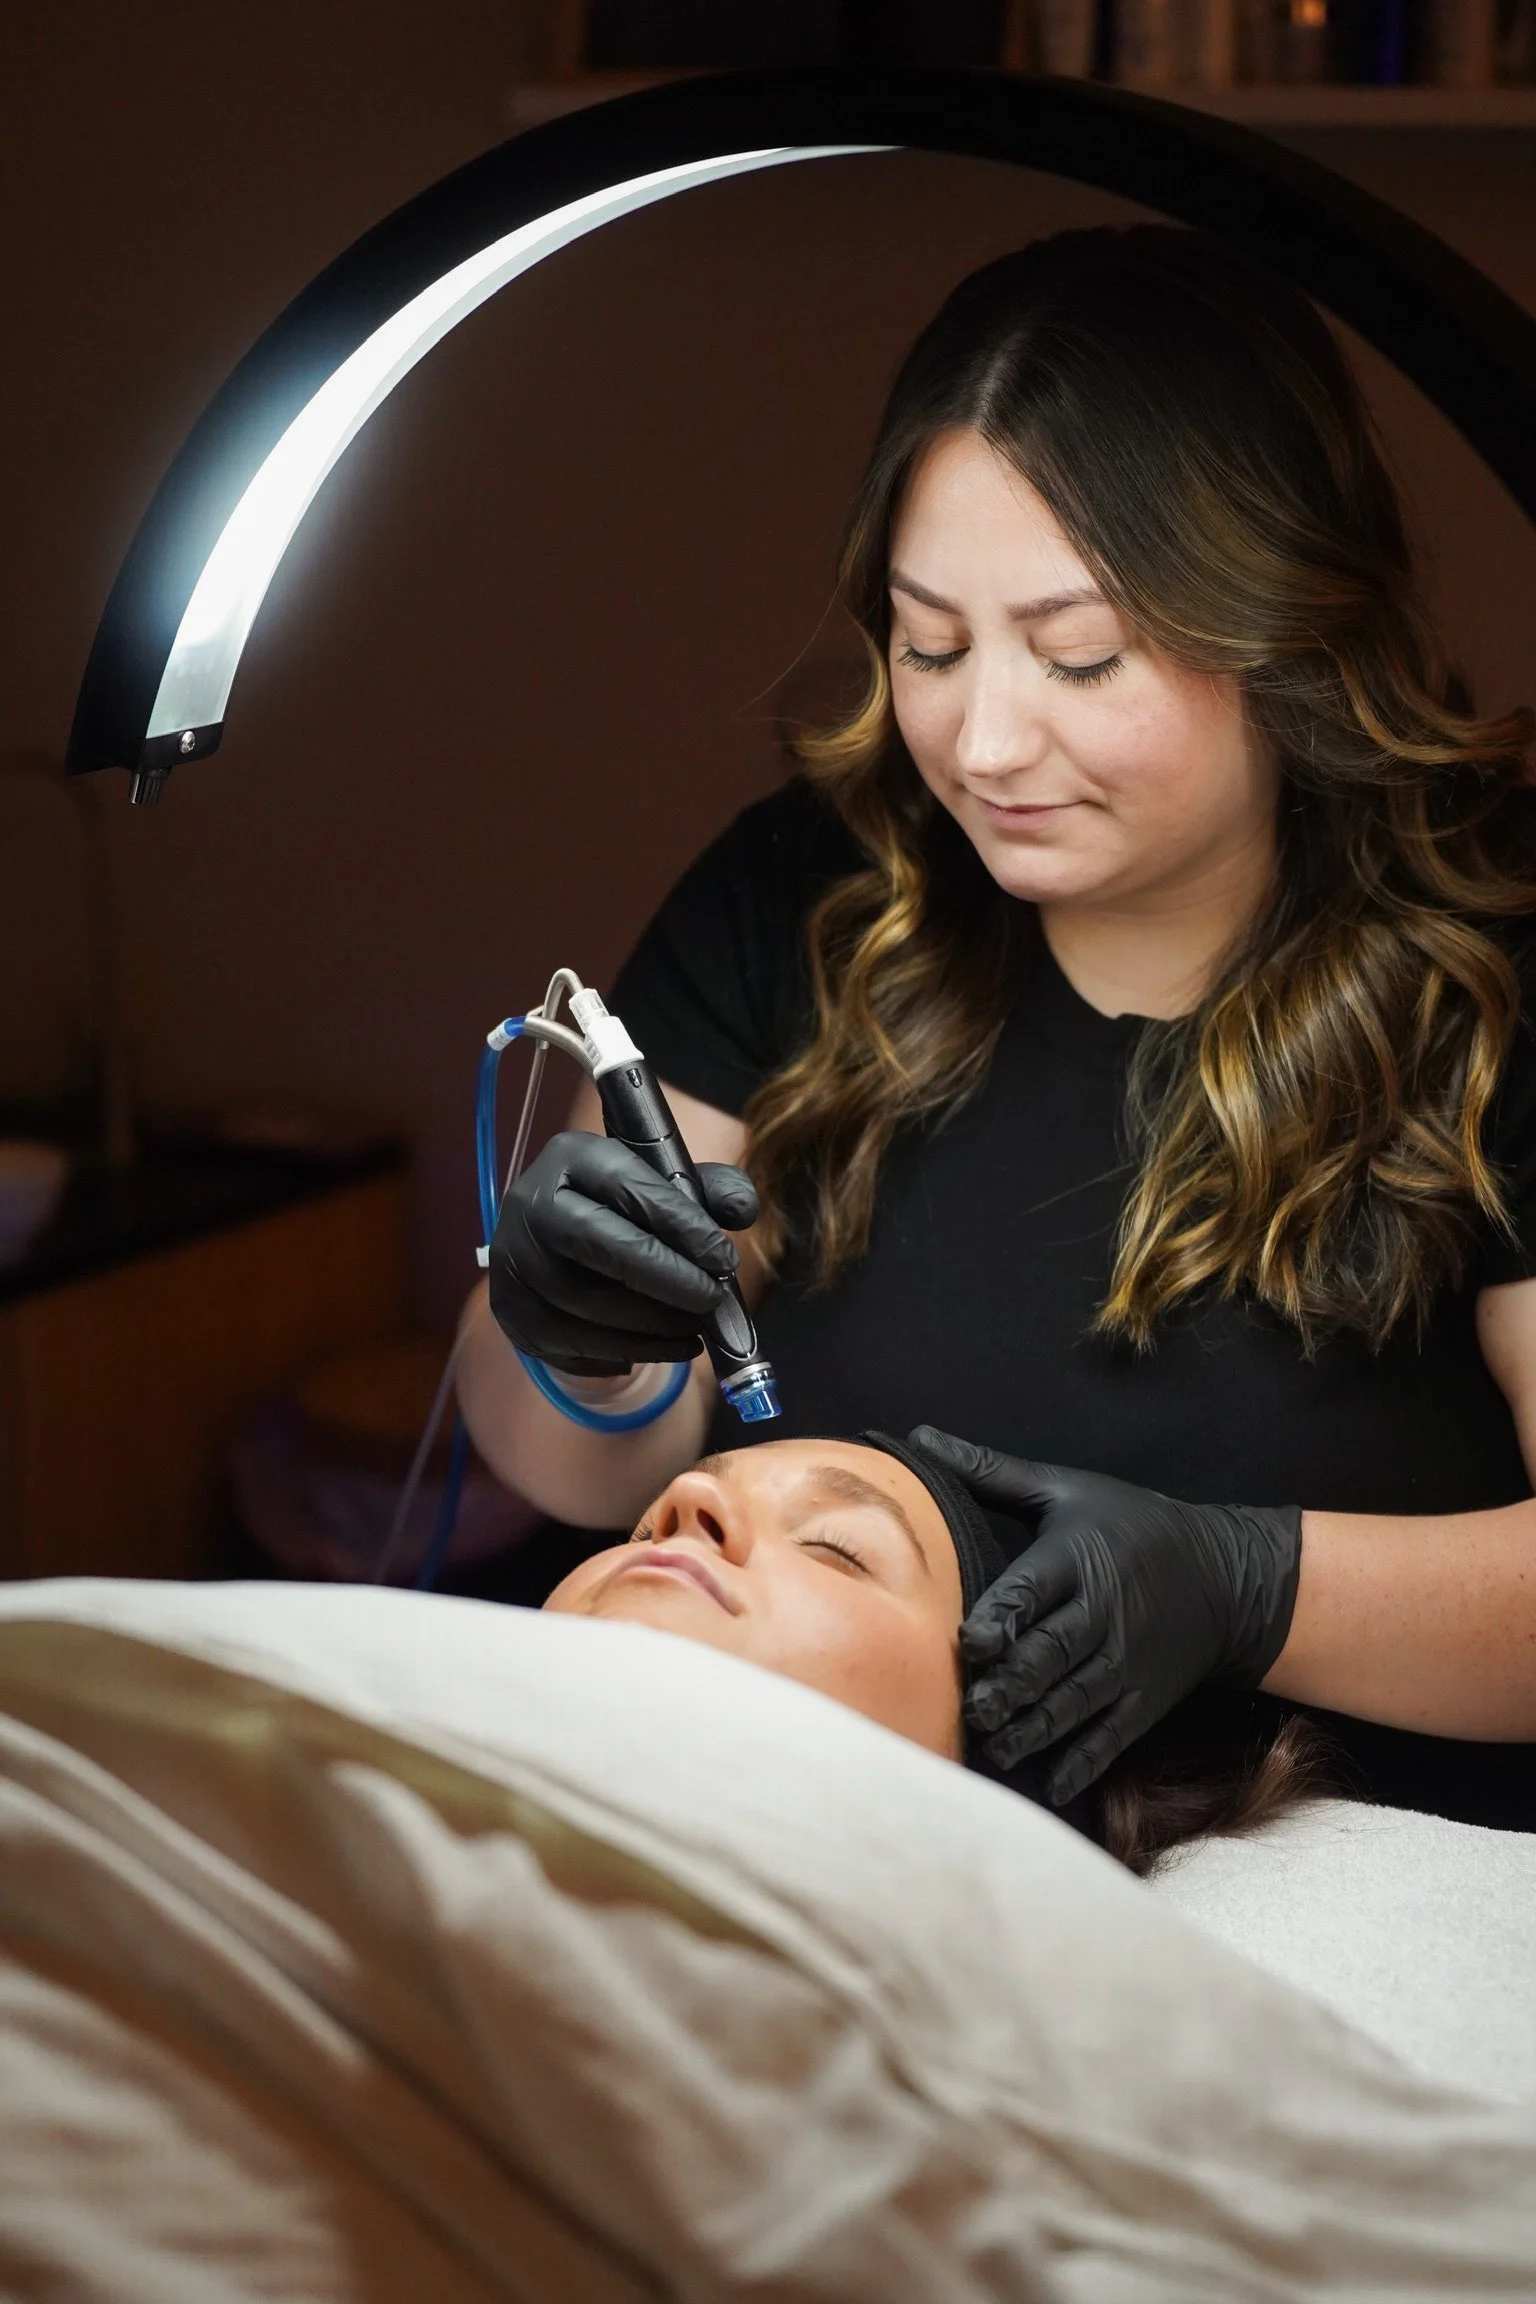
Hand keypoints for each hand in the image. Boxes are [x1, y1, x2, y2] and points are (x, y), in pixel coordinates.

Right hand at [489, 1131, 757, 1375]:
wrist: (552, 1245)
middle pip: (600, 1244)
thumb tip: (743, 1209)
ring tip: (696, 1329)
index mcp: (572, 1157)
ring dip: (652, 1324)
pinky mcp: (510, 1311)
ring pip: (586, 1303)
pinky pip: (573, 1343)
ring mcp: (514, 1261)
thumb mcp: (666, 1187)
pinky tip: (668, 1348)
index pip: (628, 1187)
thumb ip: (711, 1191)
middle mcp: (530, 1203)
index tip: (724, 1259)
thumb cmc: (621, 1210)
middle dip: (666, 1278)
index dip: (681, 1225)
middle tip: (713, 1301)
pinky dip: (628, 1351)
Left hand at [909, 1426, 1302, 1805]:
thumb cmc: (1131, 1525)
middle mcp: (1104, 1614)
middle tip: (972, 1708)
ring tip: (994, 1747)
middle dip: (1013, 1684)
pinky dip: (1081, 1762)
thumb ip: (991, 1472)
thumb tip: (920, 1439)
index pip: (1035, 1589)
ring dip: (1035, 1728)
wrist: (1224, 1577)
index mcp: (1078, 1559)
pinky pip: (1111, 1737)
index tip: (971, 1642)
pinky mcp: (1144, 1700)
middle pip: (1053, 1653)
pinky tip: (1049, 1784)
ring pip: (1076, 1700)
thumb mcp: (1067, 1489)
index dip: (1003, 1617)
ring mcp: (1127, 1662)